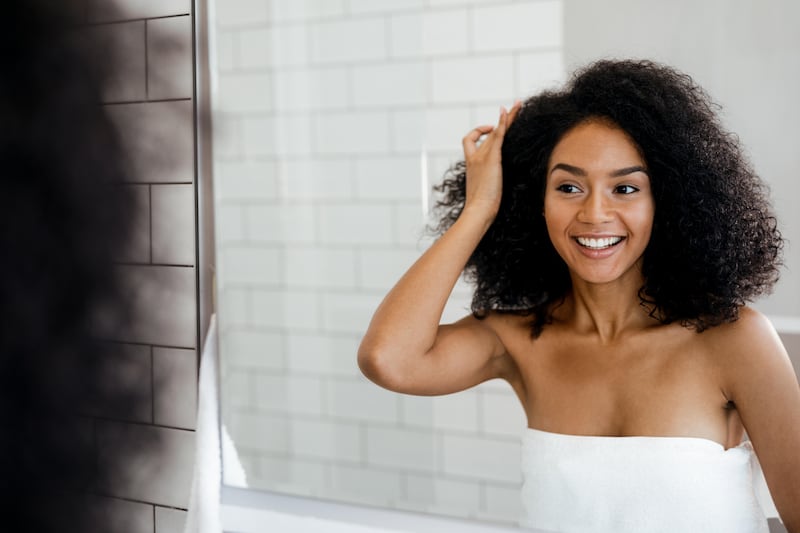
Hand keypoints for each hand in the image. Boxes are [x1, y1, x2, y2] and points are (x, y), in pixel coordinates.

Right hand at [461, 100, 521, 221]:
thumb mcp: (483, 192)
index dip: (479, 133)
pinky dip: (503, 122)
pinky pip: (498, 135)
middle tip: (508, 109)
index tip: (489, 131)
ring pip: (496, 131)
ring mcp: (482, 156)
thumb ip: (488, 185)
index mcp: (472, 164)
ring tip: (518, 104)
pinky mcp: (492, 158)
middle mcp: (475, 157)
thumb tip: (496, 190)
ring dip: (508, 117)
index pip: (472, 142)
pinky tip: (508, 111)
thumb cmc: (480, 208)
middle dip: (499, 121)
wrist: (478, 210)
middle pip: (488, 133)